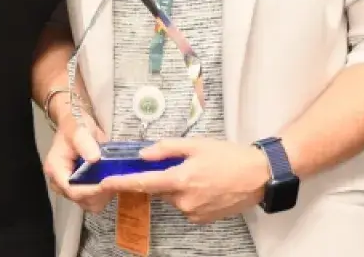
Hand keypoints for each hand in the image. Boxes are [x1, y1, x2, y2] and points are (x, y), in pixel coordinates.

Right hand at [41, 102, 110, 212]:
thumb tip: (94, 159)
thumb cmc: (75, 124)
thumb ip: (85, 143)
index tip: (108, 183)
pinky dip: (105, 194)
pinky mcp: (80, 188)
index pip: (72, 190)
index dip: (91, 190)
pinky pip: (94, 199)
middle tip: (115, 179)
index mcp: (56, 170)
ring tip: (114, 179)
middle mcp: (60, 183)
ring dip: (104, 195)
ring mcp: (70, 188)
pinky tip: (112, 181)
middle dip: (100, 194)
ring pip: (89, 203)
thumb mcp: (78, 129)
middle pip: (81, 200)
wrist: (75, 124)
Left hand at [95, 138, 270, 224]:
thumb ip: (167, 149)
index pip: (143, 183)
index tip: (104, 183)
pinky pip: (186, 206)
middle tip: (184, 163)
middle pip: (160, 189)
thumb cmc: (229, 157)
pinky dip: (189, 195)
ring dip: (178, 185)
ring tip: (202, 173)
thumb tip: (143, 155)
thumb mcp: (197, 144)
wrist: (259, 176)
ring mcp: (193, 213)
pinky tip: (206, 185)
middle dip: (164, 177)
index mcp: (180, 180)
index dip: (121, 183)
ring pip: (173, 197)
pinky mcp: (202, 220)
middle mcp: (183, 201)